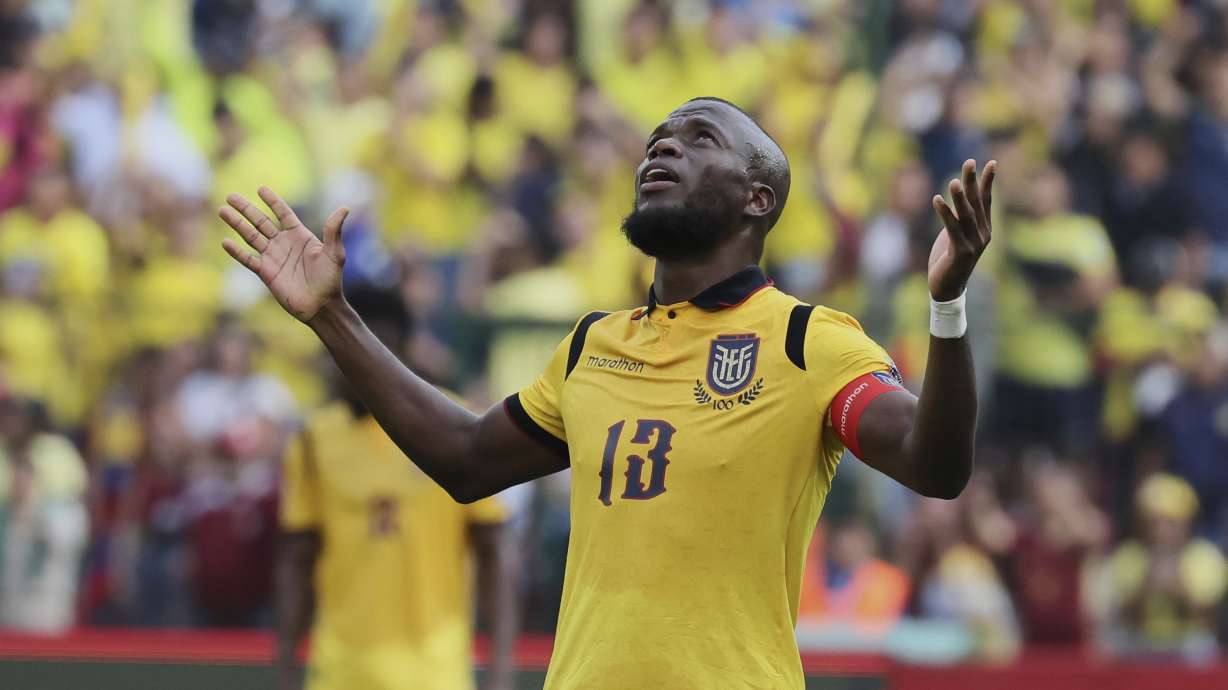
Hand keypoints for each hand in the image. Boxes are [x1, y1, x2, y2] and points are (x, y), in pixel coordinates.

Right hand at [219, 187, 348, 321]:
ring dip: (237, 224)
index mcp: (299, 235)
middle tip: (230, 196)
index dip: (273, 201)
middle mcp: (284, 243)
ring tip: (222, 211)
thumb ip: (334, 231)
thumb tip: (344, 208)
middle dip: (246, 209)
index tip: (261, 189)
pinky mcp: (266, 272)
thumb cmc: (331, 279)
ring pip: (251, 236)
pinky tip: (225, 242)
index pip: (283, 213)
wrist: (321, 305)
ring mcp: (273, 257)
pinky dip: (237, 252)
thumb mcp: (334, 253)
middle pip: (261, 221)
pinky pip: (248, 259)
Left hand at [929, 159, 995, 300]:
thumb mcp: (955, 235)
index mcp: (984, 229)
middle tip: (969, 162)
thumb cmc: (949, 260)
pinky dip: (945, 214)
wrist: (947, 288)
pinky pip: (952, 229)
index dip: (988, 182)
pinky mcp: (961, 253)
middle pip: (977, 203)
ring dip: (959, 197)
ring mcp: (974, 245)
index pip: (987, 201)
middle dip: (973, 182)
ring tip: (954, 180)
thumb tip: (956, 202)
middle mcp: (983, 235)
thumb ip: (959, 219)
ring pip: (966, 215)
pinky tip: (937, 200)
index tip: (991, 163)